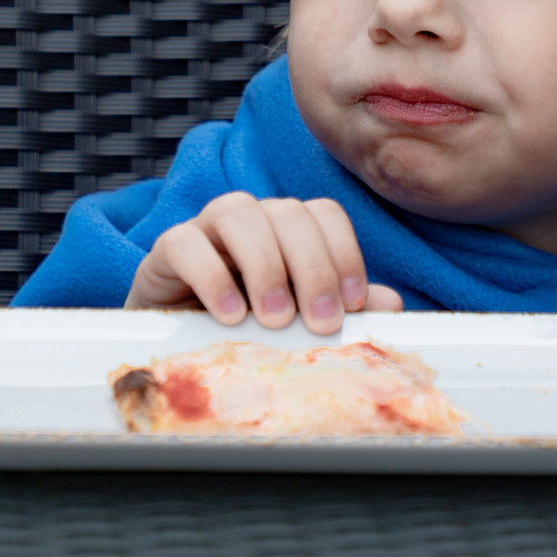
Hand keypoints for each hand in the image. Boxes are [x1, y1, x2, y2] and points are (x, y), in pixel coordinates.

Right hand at [127, 193, 402, 333]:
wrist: (176, 345)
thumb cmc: (245, 328)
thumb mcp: (297, 322)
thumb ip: (339, 309)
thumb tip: (391, 305)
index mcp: (287, 229)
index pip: (324, 214)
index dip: (344, 253)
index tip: (352, 305)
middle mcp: (250, 218)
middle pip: (288, 212)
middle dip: (312, 267)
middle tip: (319, 321)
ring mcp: (206, 228)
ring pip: (237, 211)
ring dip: (265, 265)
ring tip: (274, 317)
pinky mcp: (166, 250)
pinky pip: (185, 242)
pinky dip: (211, 276)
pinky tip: (229, 315)